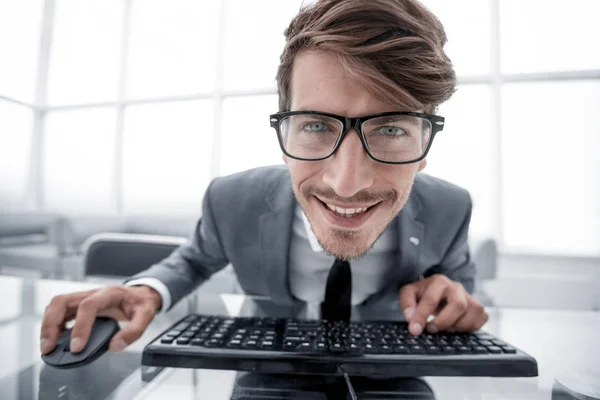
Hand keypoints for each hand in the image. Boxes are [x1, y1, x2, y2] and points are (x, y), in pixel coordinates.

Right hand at [40, 285, 161, 354]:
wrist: (141, 294)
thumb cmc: (141, 303)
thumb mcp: (146, 316)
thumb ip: (134, 331)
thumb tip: (115, 346)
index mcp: (109, 294)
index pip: (88, 306)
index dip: (80, 326)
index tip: (76, 347)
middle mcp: (92, 293)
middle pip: (62, 301)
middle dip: (51, 324)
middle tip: (49, 347)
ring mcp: (83, 297)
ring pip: (57, 305)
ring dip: (47, 325)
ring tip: (47, 346)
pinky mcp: (79, 305)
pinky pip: (59, 312)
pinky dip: (53, 325)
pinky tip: (55, 339)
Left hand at [399, 274, 487, 335]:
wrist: (439, 291)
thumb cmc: (425, 293)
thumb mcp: (410, 292)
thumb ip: (407, 302)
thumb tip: (411, 317)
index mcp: (439, 282)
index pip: (431, 300)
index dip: (422, 316)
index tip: (415, 330)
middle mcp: (457, 287)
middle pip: (458, 306)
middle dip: (444, 322)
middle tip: (431, 329)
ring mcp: (470, 297)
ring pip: (472, 313)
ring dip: (457, 326)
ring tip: (444, 328)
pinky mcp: (479, 308)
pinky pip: (481, 319)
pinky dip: (470, 327)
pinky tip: (457, 327)